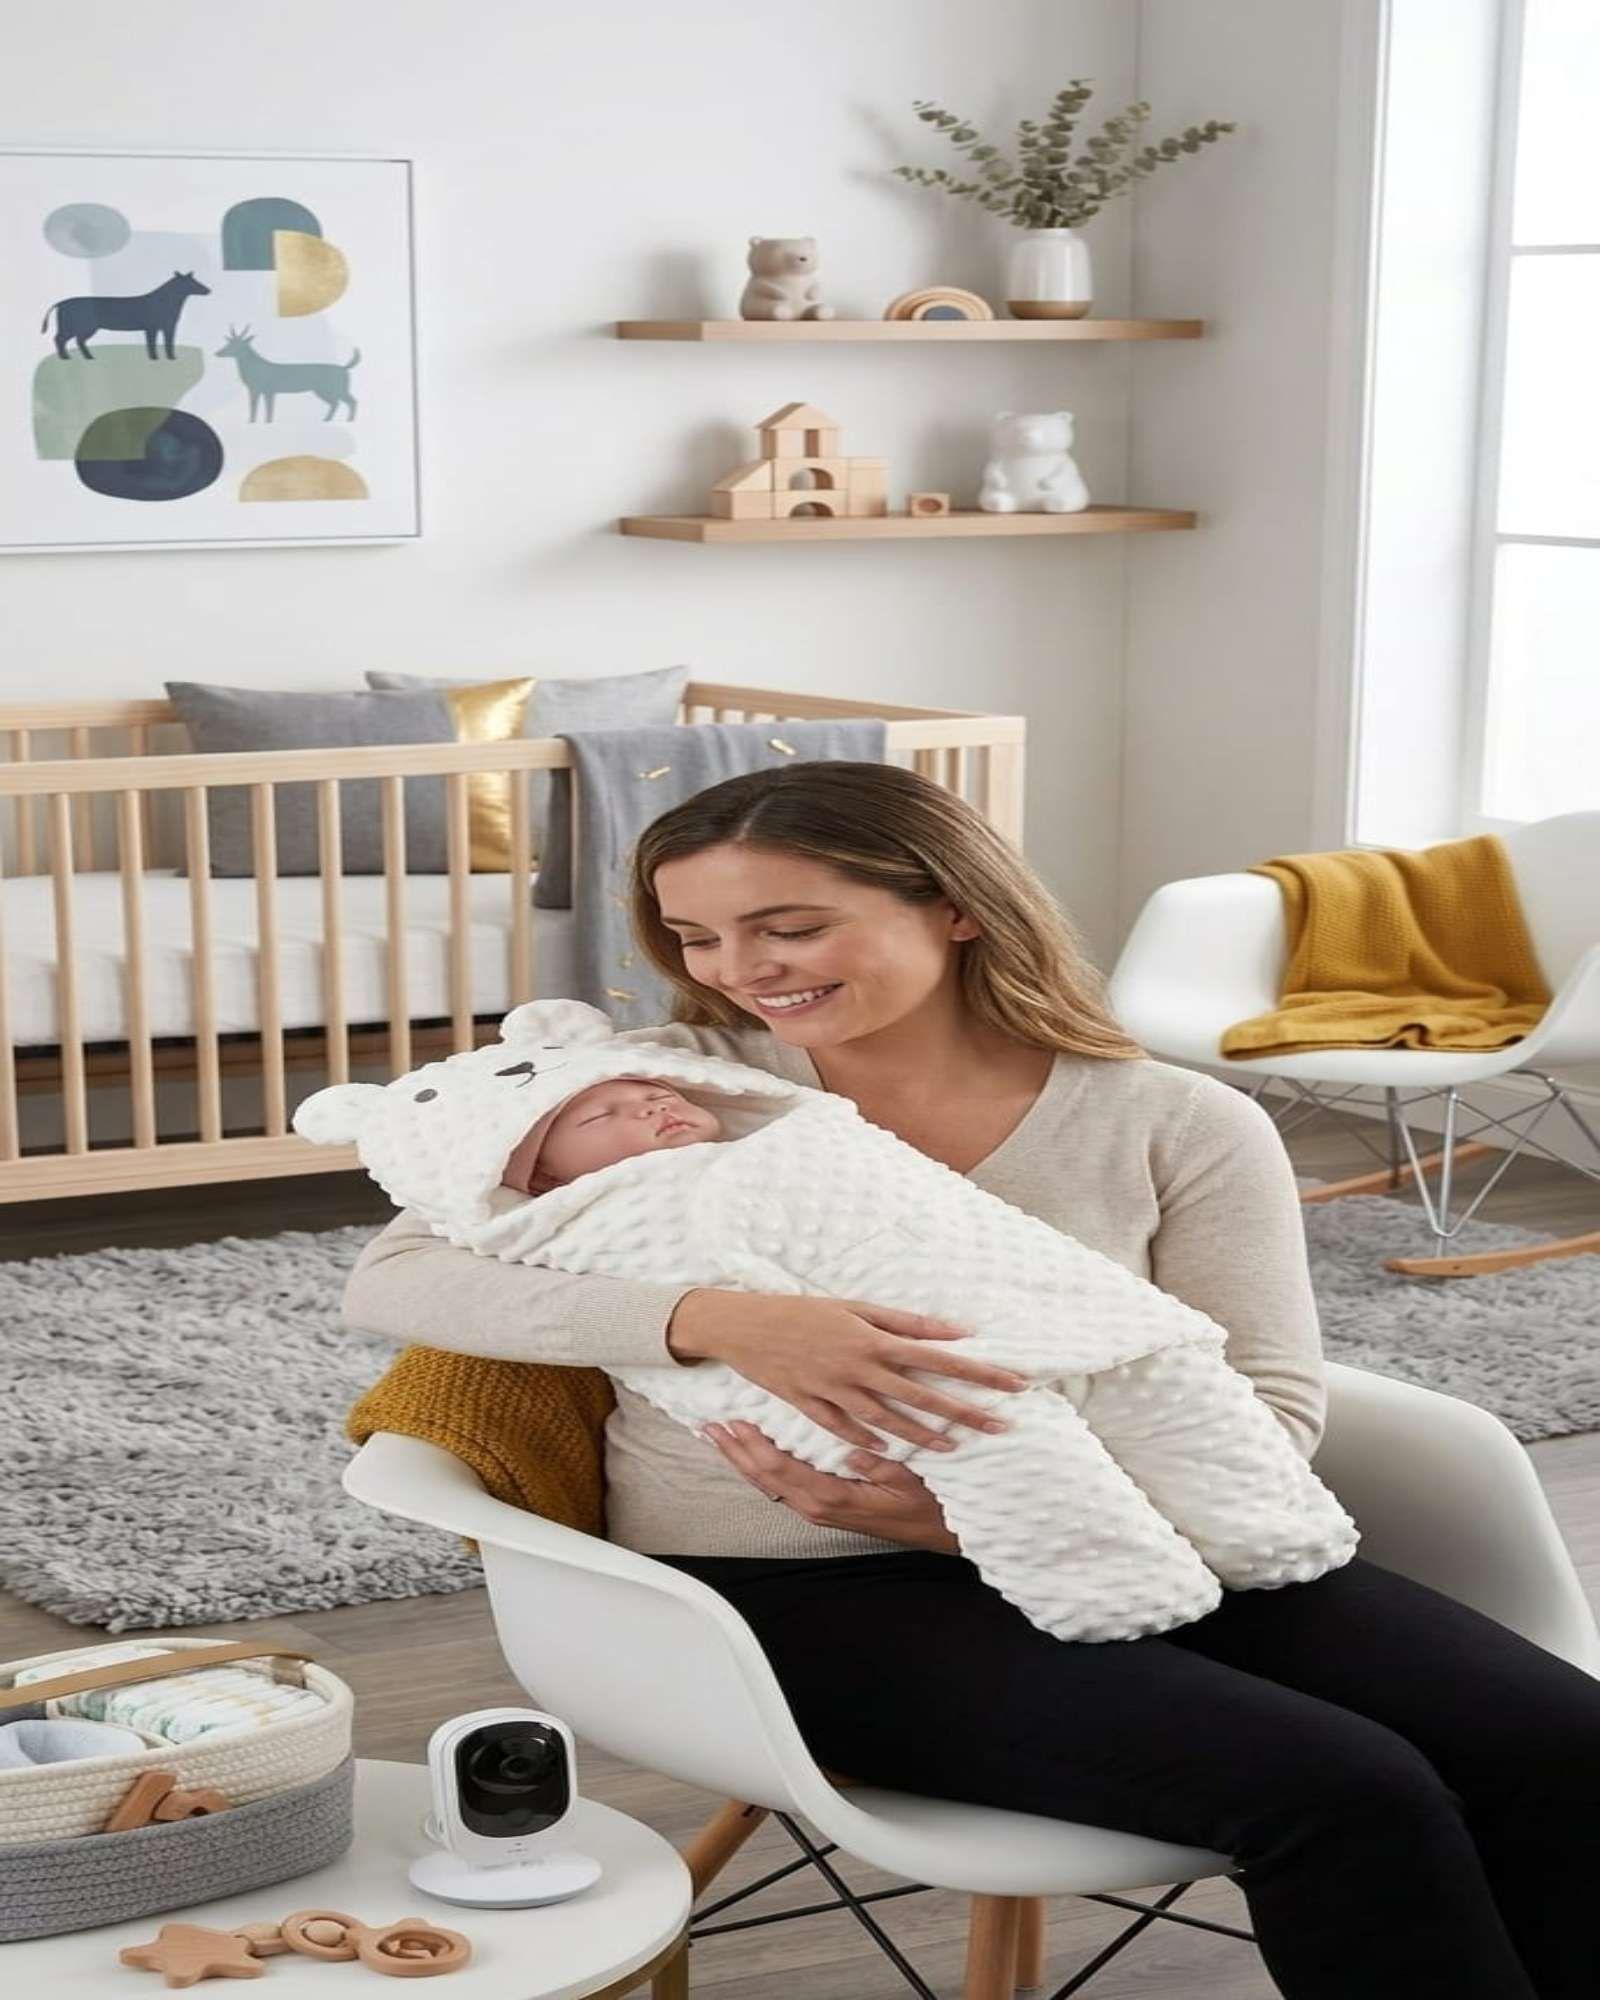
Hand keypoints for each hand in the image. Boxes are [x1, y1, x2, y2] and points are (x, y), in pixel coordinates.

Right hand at [666, 1289, 1026, 1452]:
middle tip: (1001, 1425)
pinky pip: (844, 1431)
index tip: (1012, 1383)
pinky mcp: (811, 1407)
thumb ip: (906, 1322)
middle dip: (964, 1412)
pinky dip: (867, 1442)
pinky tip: (890, 1451)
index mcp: (872, 1341)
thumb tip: (954, 1329)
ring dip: (922, 1435)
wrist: (745, 1324)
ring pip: (886, 1421)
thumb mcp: (856, 1306)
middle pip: (922, 1396)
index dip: (977, 1372)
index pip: (938, 1359)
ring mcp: (834, 1392)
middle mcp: (858, 1370)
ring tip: (954, 1447)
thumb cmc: (804, 1309)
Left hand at [704, 1421, 959, 1553]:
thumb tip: (849, 1448)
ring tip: (720, 1437)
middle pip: (762, 1477)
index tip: (732, 1421)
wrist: (938, 1531)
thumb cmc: (925, 1502)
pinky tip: (751, 1454)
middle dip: (734, 1452)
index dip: (752, 1445)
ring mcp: (817, 1509)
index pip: (779, 1469)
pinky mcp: (822, 1506)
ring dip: (742, 1460)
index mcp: (830, 1498)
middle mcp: (815, 1507)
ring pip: (767, 1483)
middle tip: (709, 1425)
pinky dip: (760, 1468)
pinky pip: (781, 1486)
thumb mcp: (907, 1479)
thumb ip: (877, 1465)